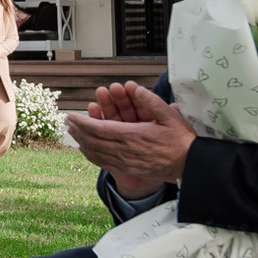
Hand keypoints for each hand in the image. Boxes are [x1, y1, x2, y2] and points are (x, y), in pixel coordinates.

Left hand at [65, 83, 193, 195]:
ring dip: (82, 142)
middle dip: (78, 131)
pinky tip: (86, 150)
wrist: (189, 166)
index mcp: (133, 136)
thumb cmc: (181, 141)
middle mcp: (126, 151)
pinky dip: (92, 156)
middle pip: (94, 141)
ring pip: (97, 153)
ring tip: (72, 133)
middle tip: (67, 122)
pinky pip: (105, 163)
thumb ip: (152, 102)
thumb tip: (137, 88)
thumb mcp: (170, 117)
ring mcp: (126, 162)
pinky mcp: (129, 169)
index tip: (71, 116)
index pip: (100, 129)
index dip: (83, 123)